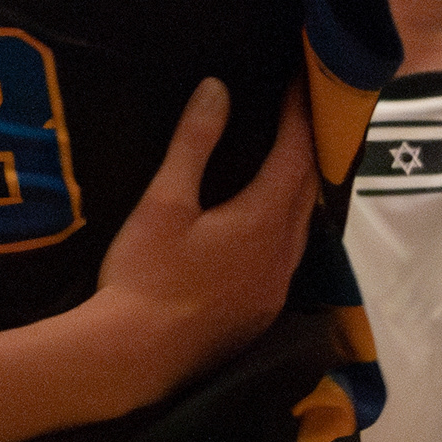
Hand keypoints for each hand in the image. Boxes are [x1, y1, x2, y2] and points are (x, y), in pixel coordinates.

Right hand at [80, 83, 316, 399]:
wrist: (134, 357)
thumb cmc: (144, 275)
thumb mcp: (163, 203)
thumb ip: (194, 144)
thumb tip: (217, 89)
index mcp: (264, 220)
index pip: (296, 154)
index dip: (298, 116)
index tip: (296, 84)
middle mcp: (283, 254)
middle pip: (308, 190)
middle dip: (306, 149)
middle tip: (297, 115)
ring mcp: (275, 289)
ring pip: (300, 227)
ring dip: (298, 191)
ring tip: (285, 164)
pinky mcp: (261, 314)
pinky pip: (286, 258)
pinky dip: (283, 228)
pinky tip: (264, 227)